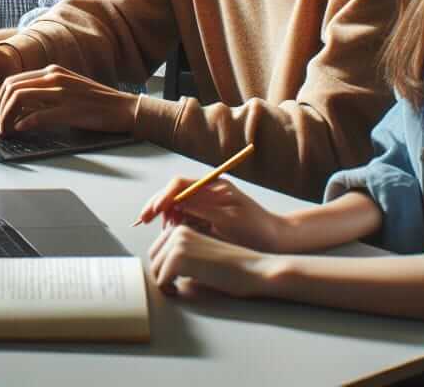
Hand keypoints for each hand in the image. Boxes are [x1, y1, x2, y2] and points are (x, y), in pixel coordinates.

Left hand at [0, 65, 135, 135]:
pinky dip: (24, 124)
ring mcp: (62, 93)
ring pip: (19, 98)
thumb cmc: (96, 103)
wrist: (124, 108)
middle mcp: (54, 77)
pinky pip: (38, 115)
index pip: (13, 79)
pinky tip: (21, 130)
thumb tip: (19, 109)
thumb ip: (44, 94)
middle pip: (11, 87)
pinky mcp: (70, 110)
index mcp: (52, 71)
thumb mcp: (67, 90)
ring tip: (6, 130)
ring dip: (7, 116)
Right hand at [134, 176, 286, 251]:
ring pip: (177, 204)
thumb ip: (201, 209)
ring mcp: (207, 201)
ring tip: (163, 230)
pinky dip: (176, 223)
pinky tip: (173, 232)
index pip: (179, 184)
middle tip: (144, 220)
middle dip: (158, 205)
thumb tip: (175, 203)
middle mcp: (208, 190)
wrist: (279, 241)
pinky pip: (185, 215)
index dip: (162, 196)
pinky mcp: (208, 214)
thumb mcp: (228, 220)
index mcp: (213, 185)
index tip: (151, 212)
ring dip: (166, 215)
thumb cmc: (258, 231)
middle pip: (174, 192)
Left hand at [148, 222, 276, 298]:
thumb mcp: (201, 253)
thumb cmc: (233, 266)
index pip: (158, 247)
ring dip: (164, 281)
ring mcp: (177, 243)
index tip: (172, 277)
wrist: (253, 270)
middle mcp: (177, 231)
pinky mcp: (179, 258)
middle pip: (153, 257)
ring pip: (155, 268)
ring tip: (178, 287)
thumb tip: (160, 267)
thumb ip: (181, 254)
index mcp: (183, 227)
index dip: (163, 265)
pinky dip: (168, 288)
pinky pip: (161, 279)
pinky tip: (179, 290)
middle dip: (161, 273)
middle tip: (174, 285)